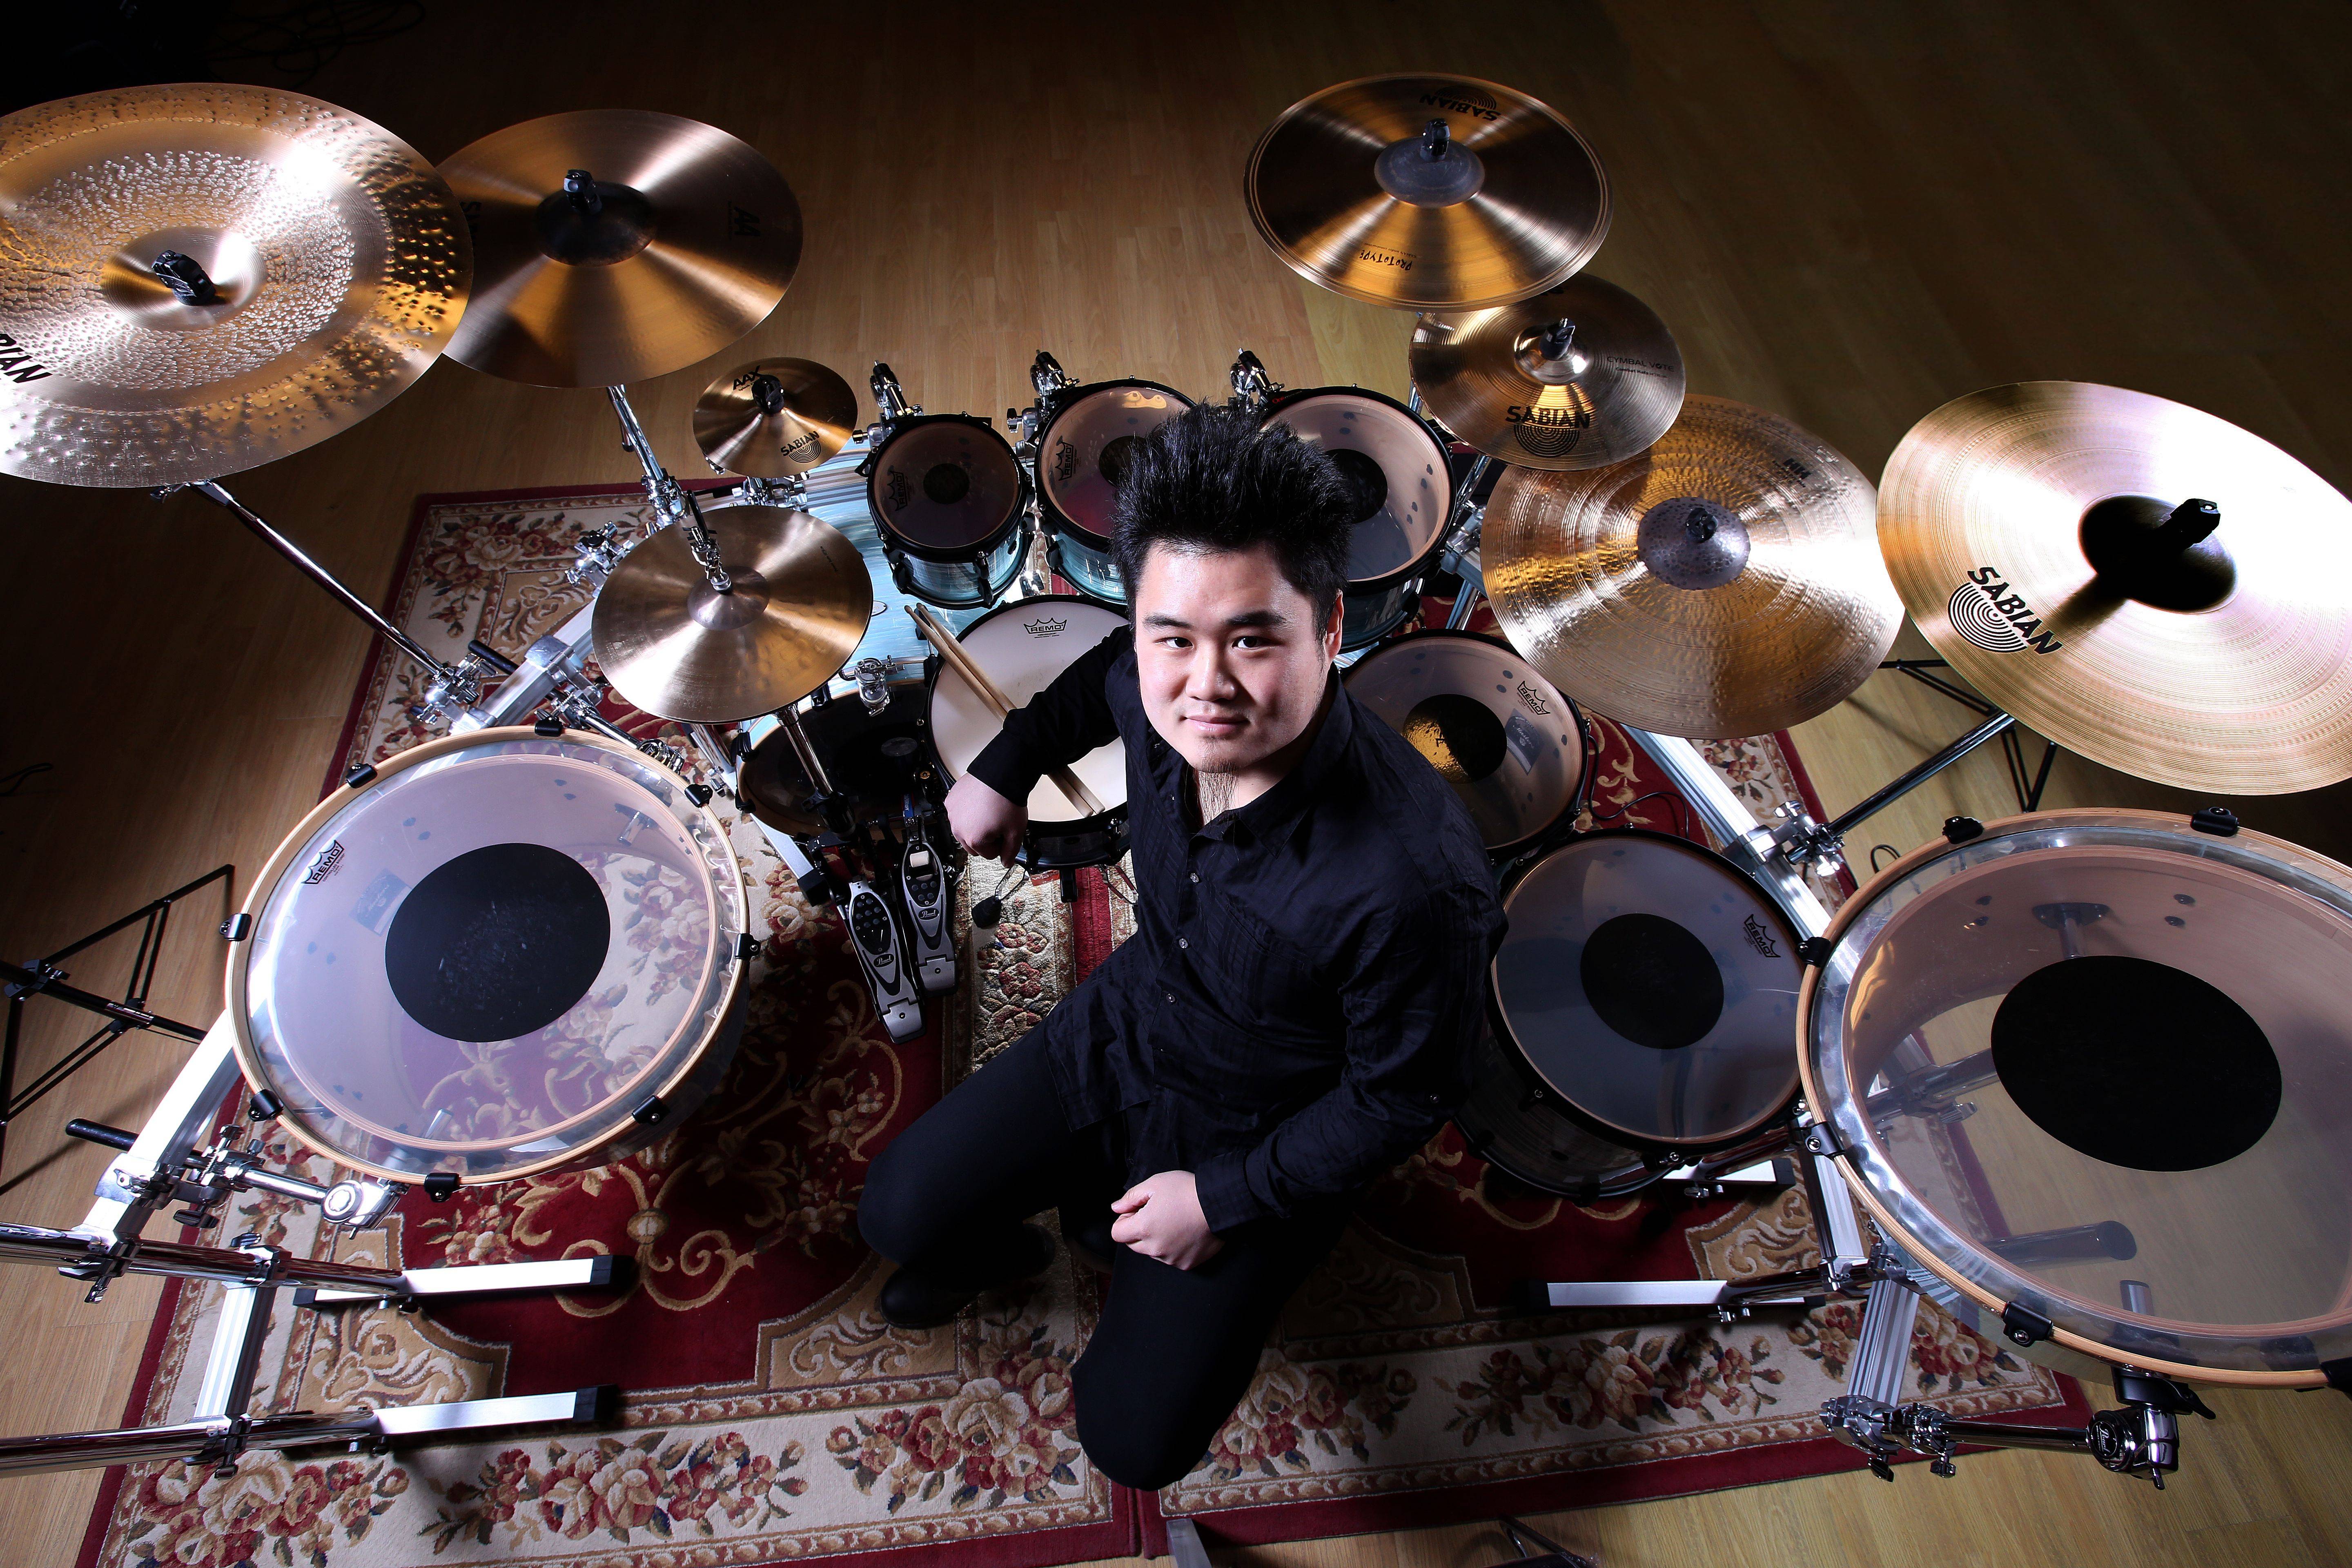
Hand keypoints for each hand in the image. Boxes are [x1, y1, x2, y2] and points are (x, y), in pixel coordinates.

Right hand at [946, 772, 1026, 862]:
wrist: (1001, 774)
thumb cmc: (1007, 800)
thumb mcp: (1015, 832)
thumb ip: (1010, 851)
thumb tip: (1006, 863)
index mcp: (974, 839)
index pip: (988, 854)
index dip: (999, 845)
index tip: (1004, 834)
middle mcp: (959, 828)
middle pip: (974, 845)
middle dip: (985, 838)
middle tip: (997, 824)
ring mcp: (953, 813)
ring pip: (964, 830)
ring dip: (974, 826)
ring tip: (988, 813)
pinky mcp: (951, 800)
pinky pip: (958, 813)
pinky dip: (967, 812)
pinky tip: (979, 804)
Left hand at [1109, 1171, 1223, 1269]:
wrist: (1220, 1203)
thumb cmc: (1187, 1190)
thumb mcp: (1155, 1184)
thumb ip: (1131, 1197)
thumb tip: (1116, 1208)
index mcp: (1143, 1228)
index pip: (1117, 1233)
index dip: (1124, 1220)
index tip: (1138, 1210)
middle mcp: (1155, 1249)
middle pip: (1133, 1244)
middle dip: (1138, 1230)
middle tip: (1157, 1213)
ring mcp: (1171, 1259)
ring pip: (1152, 1252)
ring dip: (1156, 1240)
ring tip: (1174, 1221)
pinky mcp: (1186, 1264)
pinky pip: (1171, 1258)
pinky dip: (1174, 1248)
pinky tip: (1185, 1232)